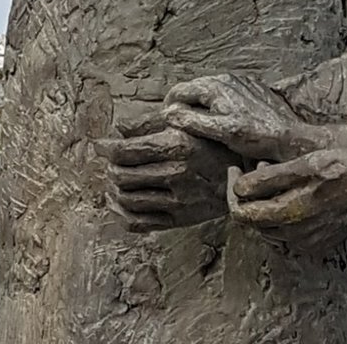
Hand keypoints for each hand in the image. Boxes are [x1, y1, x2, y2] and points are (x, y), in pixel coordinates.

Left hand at [96, 114, 234, 232]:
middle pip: (122, 175)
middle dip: (109, 167)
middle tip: (109, 161)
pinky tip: (120, 203)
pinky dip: (121, 214)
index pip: (125, 151)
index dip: (105, 148)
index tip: (99, 145)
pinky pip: (139, 222)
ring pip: (127, 199)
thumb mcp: (189, 123)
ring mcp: (177, 200)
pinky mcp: (179, 219)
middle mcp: (175, 174)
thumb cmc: (217, 143)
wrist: (247, 172)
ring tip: (113, 180)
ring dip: (113, 190)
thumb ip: (153, 123)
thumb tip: (120, 127)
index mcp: (177, 145)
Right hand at [164, 74, 328, 163]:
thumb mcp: (219, 131)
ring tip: (198, 124)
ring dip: (200, 103)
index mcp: (215, 86)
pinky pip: (225, 92)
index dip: (169, 106)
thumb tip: (168, 113)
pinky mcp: (250, 88)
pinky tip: (221, 118)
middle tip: (179, 125)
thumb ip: (192, 120)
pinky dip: (216, 102)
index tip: (165, 122)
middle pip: (193, 88)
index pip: (180, 90)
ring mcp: (239, 82)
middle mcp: (226, 78)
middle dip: (183, 104)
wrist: (288, 135)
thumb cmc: (255, 135)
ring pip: (209, 90)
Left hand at [228, 148, 346, 252]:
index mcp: (289, 215)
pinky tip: (295, 195)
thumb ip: (268, 179)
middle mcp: (296, 236)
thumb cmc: (343, 167)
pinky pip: (289, 235)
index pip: (241, 214)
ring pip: (270, 230)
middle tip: (259, 169)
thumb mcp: (303, 164)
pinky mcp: (319, 244)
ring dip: (266, 206)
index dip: (232, 191)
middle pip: (254, 223)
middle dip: (250, 196)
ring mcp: (308, 243)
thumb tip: (239, 188)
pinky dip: (283, 217)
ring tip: (279, 178)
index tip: (234, 170)